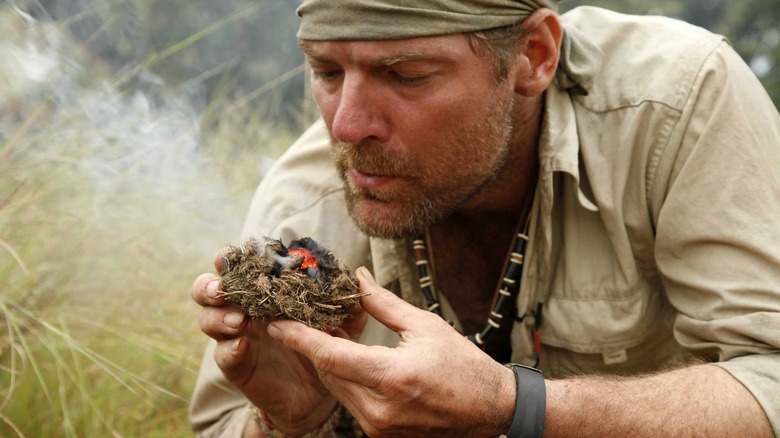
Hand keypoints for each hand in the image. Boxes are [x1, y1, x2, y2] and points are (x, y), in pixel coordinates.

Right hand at [190, 248, 368, 434]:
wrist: (317, 394)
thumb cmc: (323, 346)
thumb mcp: (341, 325)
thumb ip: (347, 303)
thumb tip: (358, 278)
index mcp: (264, 292)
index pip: (239, 268)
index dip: (230, 259)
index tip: (232, 255)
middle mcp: (243, 309)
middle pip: (207, 290)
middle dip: (210, 285)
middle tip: (222, 288)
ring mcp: (237, 337)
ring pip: (208, 320)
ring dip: (220, 316)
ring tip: (241, 320)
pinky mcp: (237, 365)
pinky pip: (222, 355)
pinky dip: (229, 349)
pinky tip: (242, 346)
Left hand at [268, 267, 516, 436]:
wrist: (490, 410)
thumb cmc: (463, 366)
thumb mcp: (424, 326)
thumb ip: (383, 304)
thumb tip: (357, 278)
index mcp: (391, 377)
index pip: (330, 356)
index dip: (299, 338)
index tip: (276, 323)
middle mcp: (380, 409)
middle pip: (328, 373)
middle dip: (311, 346)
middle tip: (300, 319)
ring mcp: (380, 428)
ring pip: (337, 389)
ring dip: (328, 363)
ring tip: (324, 334)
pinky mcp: (382, 435)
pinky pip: (351, 403)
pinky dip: (345, 380)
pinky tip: (348, 360)